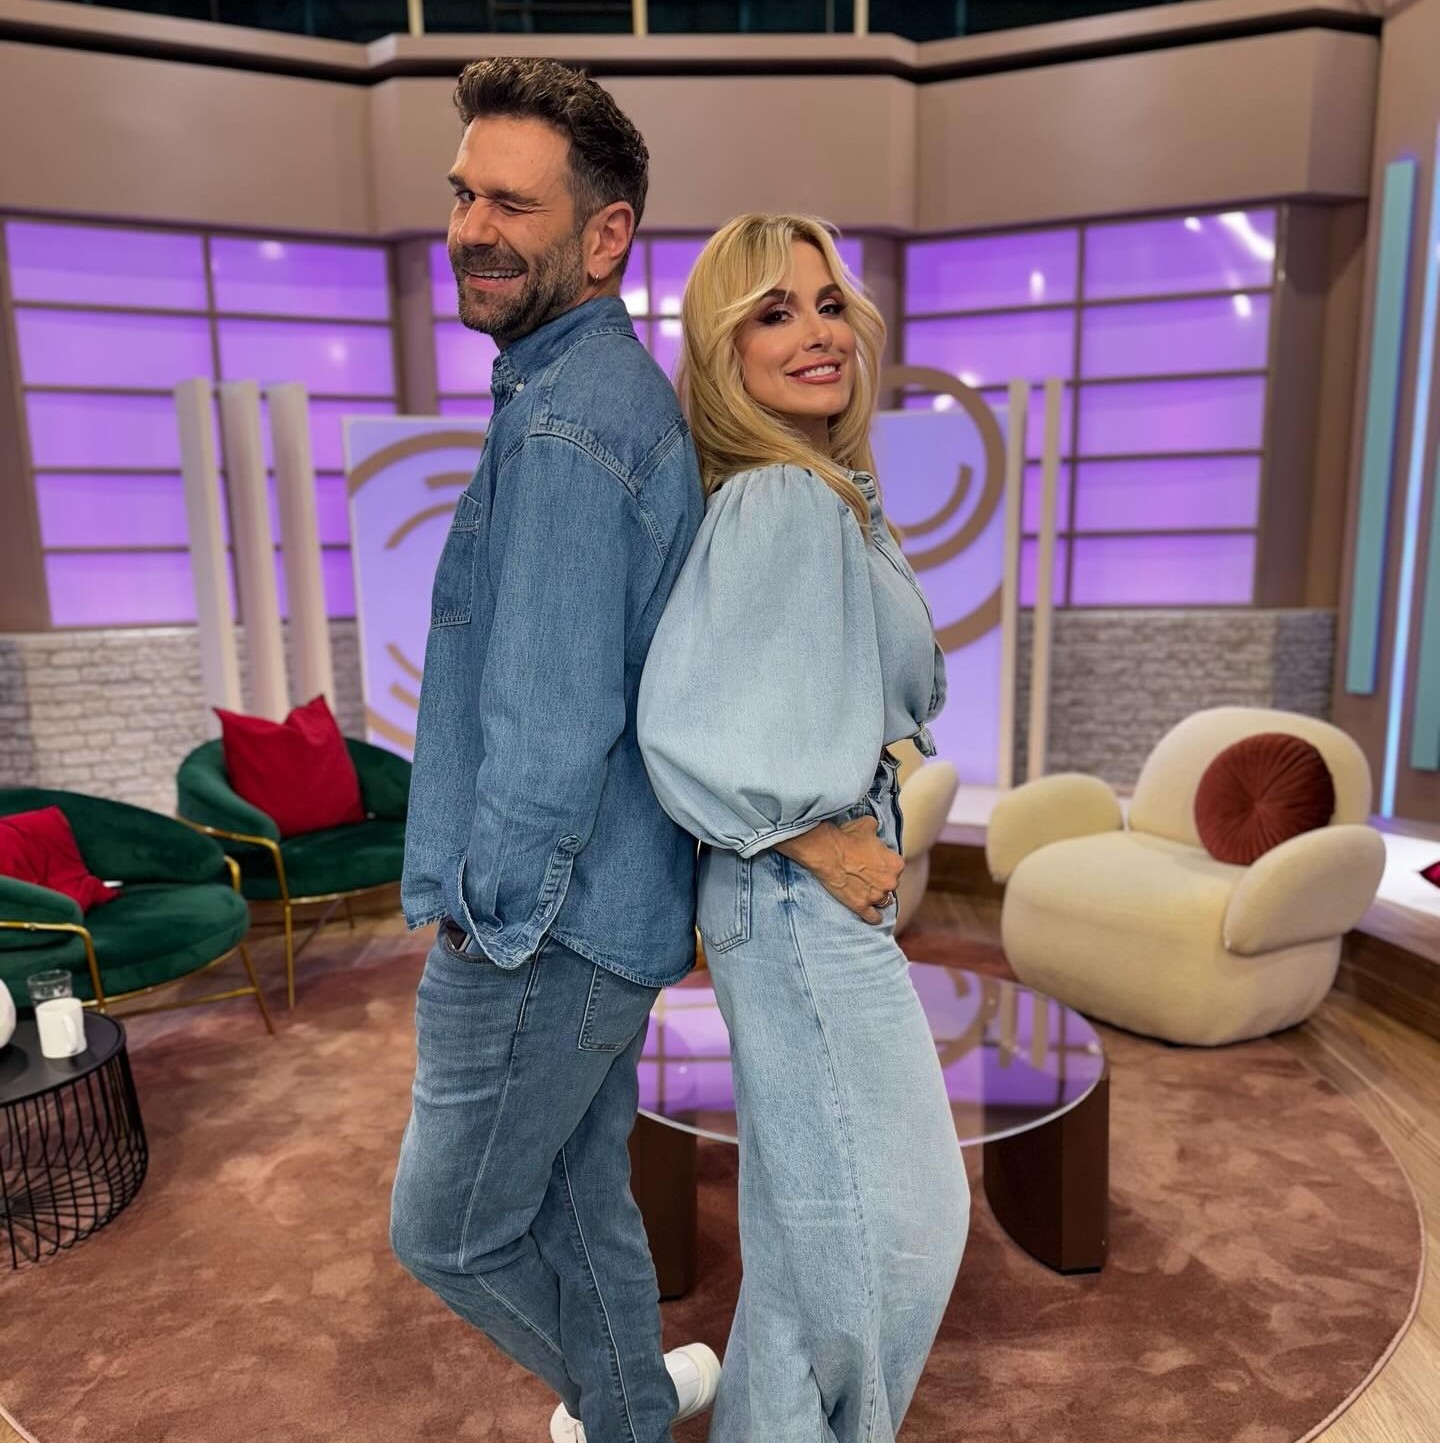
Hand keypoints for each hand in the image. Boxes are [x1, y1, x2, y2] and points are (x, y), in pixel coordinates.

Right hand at [775, 816, 903, 923]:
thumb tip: (876, 827)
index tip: (874, 863)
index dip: (884, 864)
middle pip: (890, 884)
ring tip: (866, 891)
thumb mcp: (868, 824)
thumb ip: (877, 828)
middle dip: (881, 880)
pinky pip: (873, 918)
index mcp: (896, 863)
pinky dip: (873, 917)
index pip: (896, 867)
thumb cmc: (847, 836)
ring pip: (883, 901)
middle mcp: (891, 881)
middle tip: (866, 874)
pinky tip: (872, 916)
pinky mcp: (862, 906)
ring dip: (877, 897)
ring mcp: (876, 896)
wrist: (827, 851)